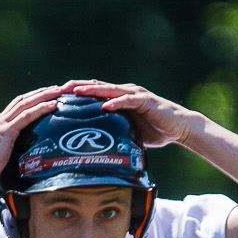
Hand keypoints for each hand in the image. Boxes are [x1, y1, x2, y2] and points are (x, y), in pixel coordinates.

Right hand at [0, 84, 65, 183]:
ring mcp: (3, 124)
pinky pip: (27, 116)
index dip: (30, 100)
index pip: (15, 107)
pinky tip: (53, 105)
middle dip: (39, 93)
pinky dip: (41, 108)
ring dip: (43, 96)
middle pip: (22, 100)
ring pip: (26, 103)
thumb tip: (15, 164)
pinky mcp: (7, 131)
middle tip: (56, 88)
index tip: (44, 96)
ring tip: (58, 91)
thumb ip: (6, 155)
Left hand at [60, 78, 201, 149]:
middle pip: (97, 86)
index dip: (77, 92)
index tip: (59, 95)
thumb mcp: (129, 133)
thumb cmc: (155, 132)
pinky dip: (116, 102)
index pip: (94, 92)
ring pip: (110, 90)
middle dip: (78, 87)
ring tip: (77, 92)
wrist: (179, 128)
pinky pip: (128, 101)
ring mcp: (135, 95)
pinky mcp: (145, 101)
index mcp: (119, 98)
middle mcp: (125, 92)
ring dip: (93, 90)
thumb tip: (98, 151)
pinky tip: (105, 106)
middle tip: (60, 88)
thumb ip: (115, 135)